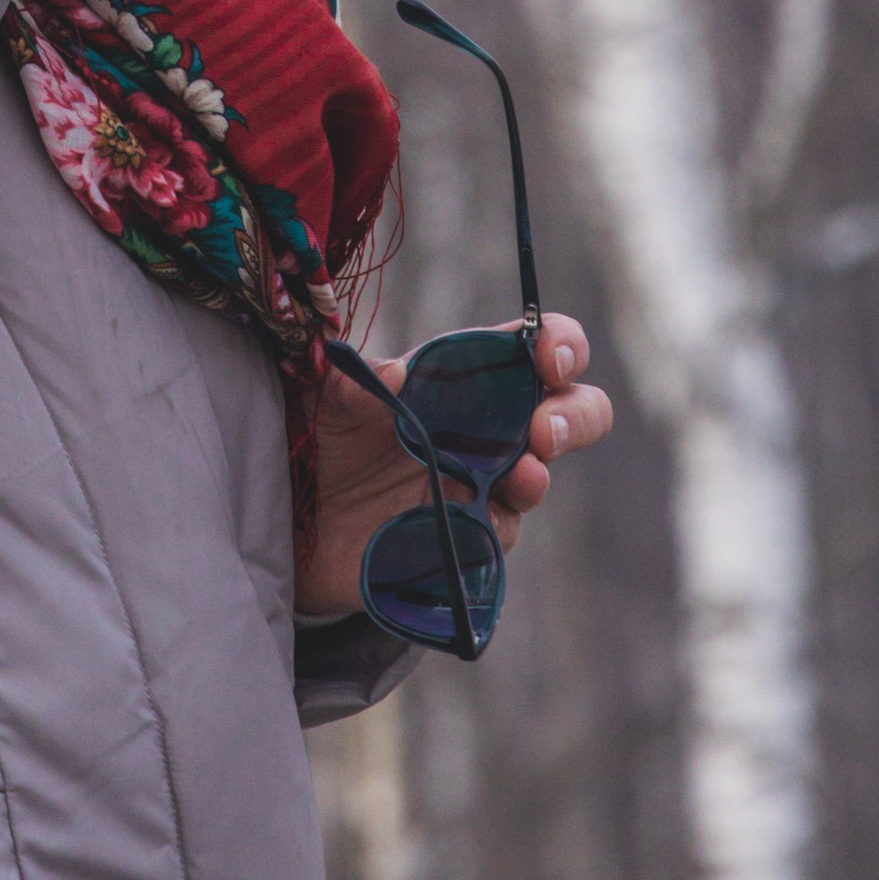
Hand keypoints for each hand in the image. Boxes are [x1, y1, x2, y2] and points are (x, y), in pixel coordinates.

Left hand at [292, 312, 612, 624]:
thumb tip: (398, 370)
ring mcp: (482, 483)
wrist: (304, 518)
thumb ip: (354, 381)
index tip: (548, 358)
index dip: (560, 344)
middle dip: (574, 416)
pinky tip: (481, 520)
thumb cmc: (329, 440)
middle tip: (544, 430)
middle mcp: (485, 427)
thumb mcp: (329, 400)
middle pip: (569, 411)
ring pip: (540, 476)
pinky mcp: (467, 535)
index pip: (533, 346)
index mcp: (463, 375)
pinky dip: (497, 526)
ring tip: (523, 475)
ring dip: (538, 476)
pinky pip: (500, 533)